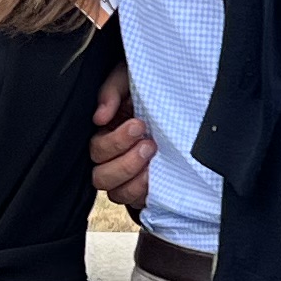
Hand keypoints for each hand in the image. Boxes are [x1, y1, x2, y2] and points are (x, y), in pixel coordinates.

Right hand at [89, 68, 155, 213]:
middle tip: (149, 144)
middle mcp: (111, 157)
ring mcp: (127, 175)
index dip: (115, 142)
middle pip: (100, 177)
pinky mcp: (144, 188)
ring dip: (134, 181)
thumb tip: (100, 117)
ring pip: (116, 193)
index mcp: (105, 132)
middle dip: (125, 163)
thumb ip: (111, 90)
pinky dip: (145, 194)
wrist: (184, 101)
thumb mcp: (129, 78)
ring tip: (155, 160)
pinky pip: (137, 202)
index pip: (96, 150)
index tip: (139, 125)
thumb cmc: (151, 88)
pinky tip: (158, 178)